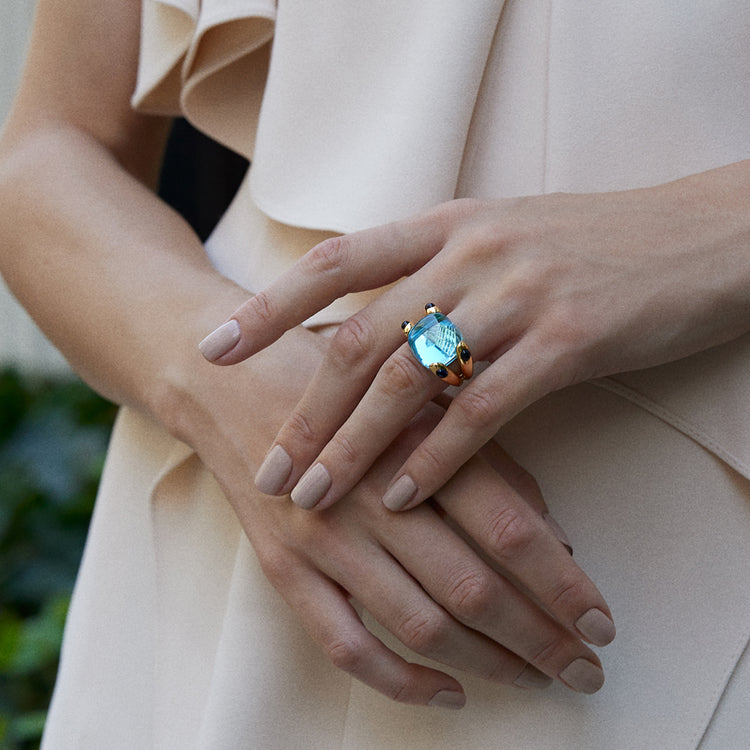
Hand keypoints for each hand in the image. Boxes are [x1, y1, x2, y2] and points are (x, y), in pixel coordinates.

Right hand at [183, 328, 613, 705]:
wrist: (229, 383)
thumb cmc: (336, 380)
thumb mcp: (417, 391)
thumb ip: (483, 454)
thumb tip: (551, 532)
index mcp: (413, 441)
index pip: (507, 527)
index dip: (562, 584)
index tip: (602, 620)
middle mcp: (369, 494)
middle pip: (472, 586)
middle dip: (540, 638)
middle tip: (586, 668)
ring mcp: (321, 536)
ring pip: (419, 622)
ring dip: (487, 662)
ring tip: (534, 679)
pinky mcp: (282, 566)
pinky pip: (344, 642)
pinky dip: (400, 680)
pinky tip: (448, 694)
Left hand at [200, 163, 749, 509]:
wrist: (696, 239)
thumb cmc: (586, 244)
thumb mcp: (496, 238)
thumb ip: (430, 272)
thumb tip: (364, 325)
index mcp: (444, 225)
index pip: (335, 263)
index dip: (268, 307)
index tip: (216, 351)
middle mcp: (469, 253)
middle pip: (359, 338)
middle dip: (306, 411)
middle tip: (268, 468)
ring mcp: (517, 295)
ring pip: (410, 379)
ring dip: (354, 446)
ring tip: (317, 497)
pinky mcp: (567, 341)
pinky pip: (483, 410)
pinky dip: (436, 458)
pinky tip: (404, 496)